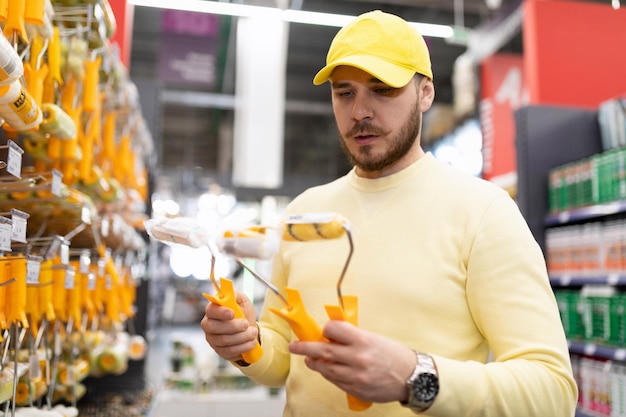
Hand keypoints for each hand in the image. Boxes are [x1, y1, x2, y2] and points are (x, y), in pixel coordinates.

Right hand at [200, 290, 258, 361]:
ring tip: (253, 332)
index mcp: (213, 310)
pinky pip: (230, 351)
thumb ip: (234, 294)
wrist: (249, 329)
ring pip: (224, 340)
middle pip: (214, 327)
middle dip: (233, 326)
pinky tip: (251, 342)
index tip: (233, 313)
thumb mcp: (241, 300)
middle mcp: (209, 325)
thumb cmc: (243, 313)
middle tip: (246, 323)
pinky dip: (243, 346)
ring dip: (242, 336)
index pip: (210, 311)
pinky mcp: (220, 351)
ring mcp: (213, 339)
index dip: (221, 312)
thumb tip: (228, 292)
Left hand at [289, 320, 415, 402]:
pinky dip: (328, 374)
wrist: (411, 377)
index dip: (326, 330)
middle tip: (295, 346)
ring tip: (309, 360)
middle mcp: (357, 357)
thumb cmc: (393, 355)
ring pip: (325, 369)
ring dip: (314, 363)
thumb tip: (331, 335)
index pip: (333, 329)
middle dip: (304, 347)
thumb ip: (353, 337)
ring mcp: (356, 375)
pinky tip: (327, 370)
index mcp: (363, 340)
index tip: (324, 331)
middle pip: (322, 351)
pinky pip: (335, 381)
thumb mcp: (374, 338)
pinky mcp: (356, 389)